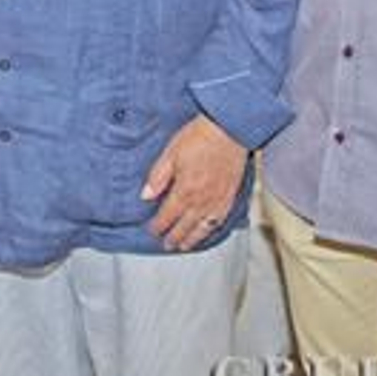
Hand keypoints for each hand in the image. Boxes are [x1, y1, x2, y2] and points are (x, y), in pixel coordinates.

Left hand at [141, 116, 247, 251]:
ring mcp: (218, 200)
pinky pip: (220, 219)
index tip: (153, 231)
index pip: (168, 215)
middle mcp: (202, 200)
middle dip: (174, 237)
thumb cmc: (199, 137)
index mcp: (184, 190)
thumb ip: (158, 176)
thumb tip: (146, 195)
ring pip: (203, 227)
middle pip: (185, 226)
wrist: (229, 129)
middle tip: (167, 245)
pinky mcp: (231, 195)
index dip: (159, 226)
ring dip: (192, 238)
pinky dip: (212, 229)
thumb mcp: (171, 153)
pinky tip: (208, 230)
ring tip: (185, 246)